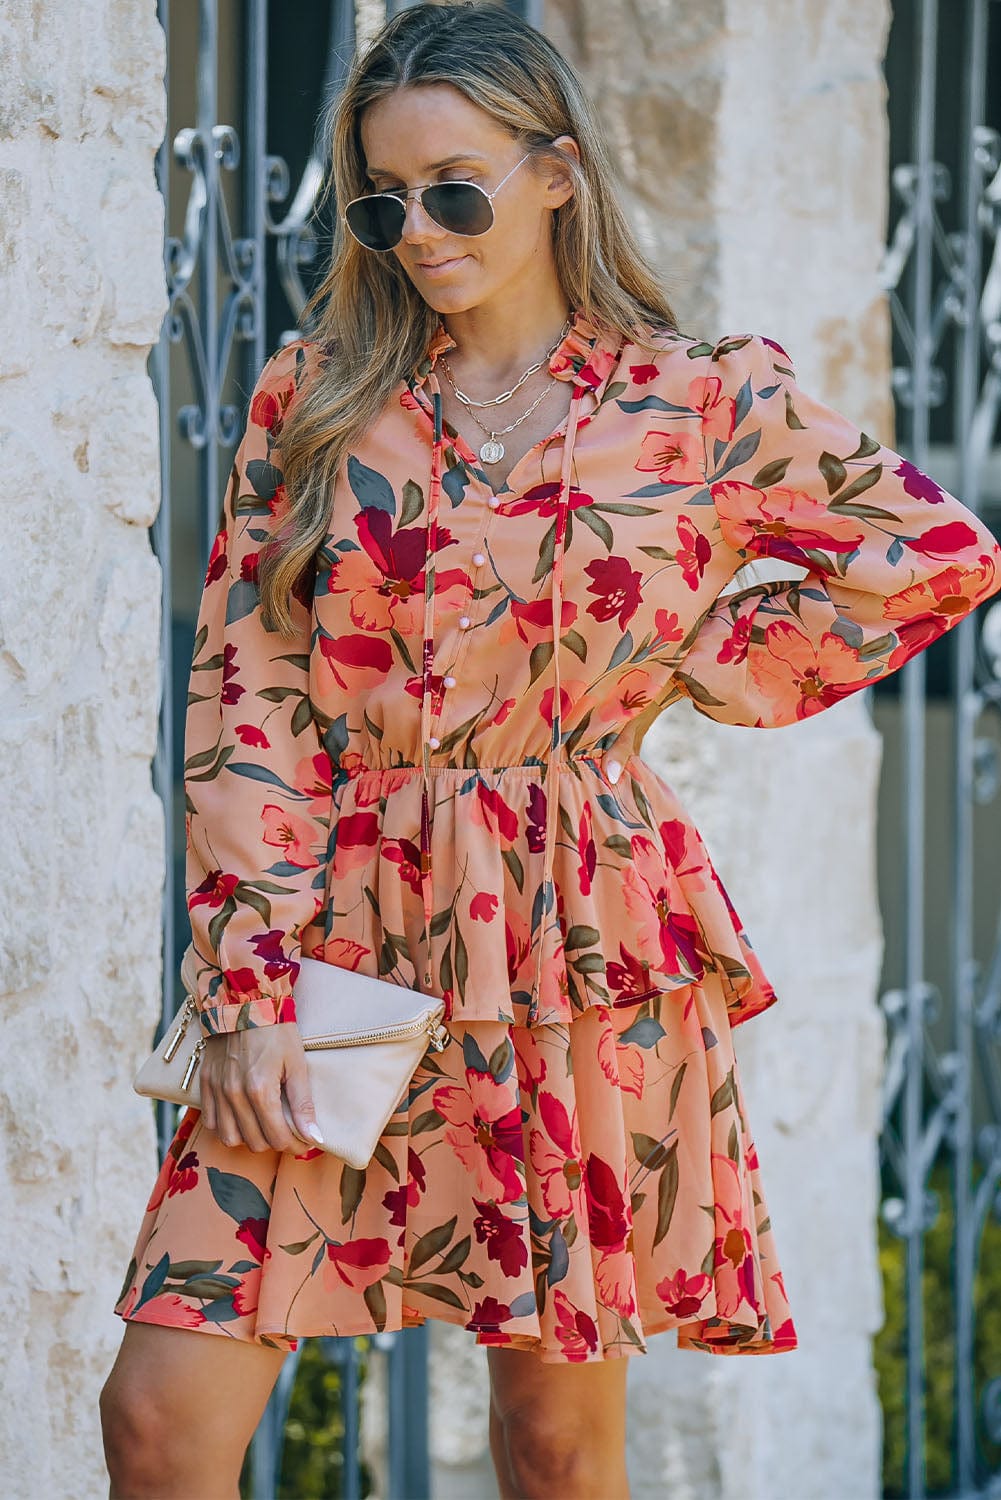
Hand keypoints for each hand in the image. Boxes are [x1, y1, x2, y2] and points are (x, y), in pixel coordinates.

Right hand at [197, 1023, 323, 1153]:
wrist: (245, 1002)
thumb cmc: (276, 1031)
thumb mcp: (297, 1064)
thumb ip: (303, 1105)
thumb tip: (315, 1138)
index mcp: (260, 1090)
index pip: (278, 1138)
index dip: (296, 1146)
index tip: (306, 1141)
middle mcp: (234, 1094)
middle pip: (255, 1142)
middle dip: (276, 1143)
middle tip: (289, 1133)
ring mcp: (217, 1090)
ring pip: (230, 1138)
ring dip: (249, 1139)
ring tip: (265, 1127)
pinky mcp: (205, 1083)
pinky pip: (210, 1122)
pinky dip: (226, 1127)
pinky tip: (241, 1118)